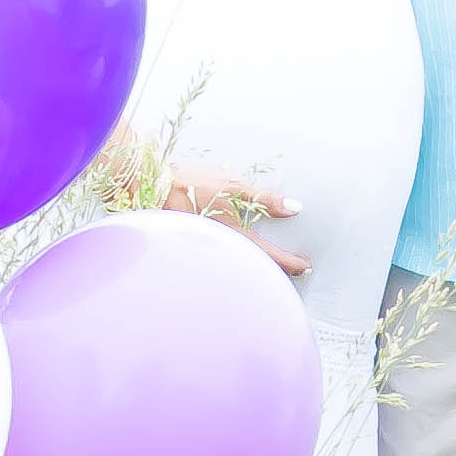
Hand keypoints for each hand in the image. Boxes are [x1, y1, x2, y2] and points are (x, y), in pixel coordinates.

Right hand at [161, 162, 310, 276]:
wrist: (151, 187)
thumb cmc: (190, 185)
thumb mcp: (233, 186)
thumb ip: (264, 199)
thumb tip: (293, 208)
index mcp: (233, 234)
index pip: (269, 254)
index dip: (289, 263)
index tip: (304, 267)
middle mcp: (221, 248)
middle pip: (254, 266)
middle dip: (276, 270)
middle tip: (293, 271)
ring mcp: (207, 250)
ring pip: (237, 264)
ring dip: (256, 266)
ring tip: (270, 265)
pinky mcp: (195, 247)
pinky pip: (220, 258)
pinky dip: (235, 260)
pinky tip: (237, 256)